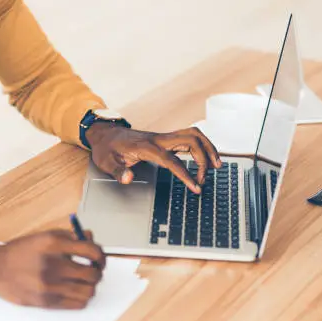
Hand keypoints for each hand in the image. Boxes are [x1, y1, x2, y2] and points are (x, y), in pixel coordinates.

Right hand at [0, 228, 105, 308]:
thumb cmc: (21, 252)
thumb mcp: (44, 236)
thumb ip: (69, 236)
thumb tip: (91, 238)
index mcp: (53, 244)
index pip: (91, 250)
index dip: (101, 255)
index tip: (100, 258)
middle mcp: (52, 264)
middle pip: (92, 274)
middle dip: (97, 272)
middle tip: (93, 270)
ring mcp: (49, 285)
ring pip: (88, 291)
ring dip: (90, 286)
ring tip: (84, 282)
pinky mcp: (46, 301)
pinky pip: (77, 304)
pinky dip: (81, 298)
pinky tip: (75, 290)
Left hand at [86, 123, 221, 193]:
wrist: (104, 133)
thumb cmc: (106, 148)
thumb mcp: (106, 162)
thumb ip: (117, 171)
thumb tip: (128, 179)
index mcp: (146, 147)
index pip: (173, 161)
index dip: (186, 174)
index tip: (196, 187)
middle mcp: (159, 139)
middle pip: (191, 140)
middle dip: (204, 158)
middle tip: (205, 178)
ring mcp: (163, 137)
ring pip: (194, 134)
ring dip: (208, 148)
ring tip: (217, 165)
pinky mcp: (165, 138)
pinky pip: (190, 137)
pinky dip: (202, 145)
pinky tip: (206, 157)